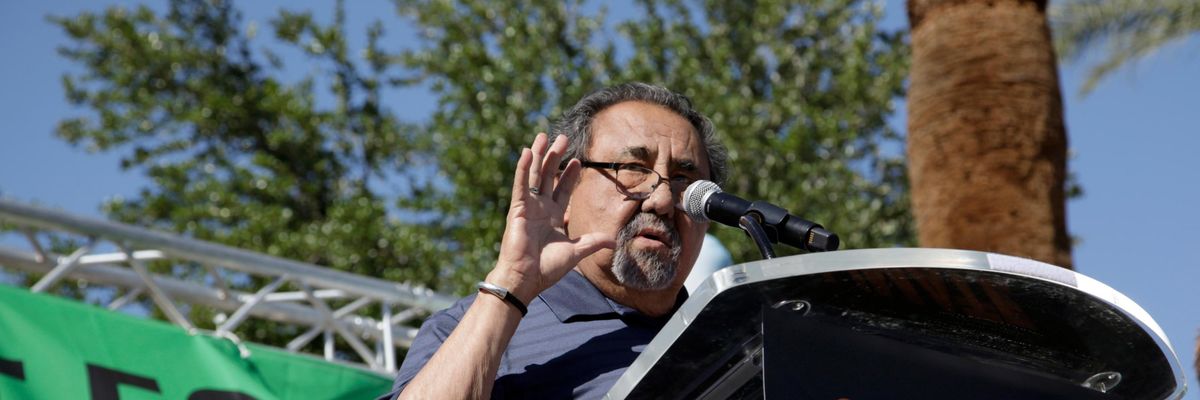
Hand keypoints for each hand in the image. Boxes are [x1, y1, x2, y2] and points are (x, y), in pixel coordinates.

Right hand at [487, 133, 614, 303]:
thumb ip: (593, 242)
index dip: (570, 174)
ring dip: (540, 155)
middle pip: (548, 176)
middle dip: (556, 157)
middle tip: (563, 138)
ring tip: (544, 136)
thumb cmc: (546, 268)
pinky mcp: (517, 208)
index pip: (563, 189)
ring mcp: (528, 206)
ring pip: (534, 174)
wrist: (526, 279)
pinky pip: (521, 184)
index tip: (577, 160)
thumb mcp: (575, 252)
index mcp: (553, 217)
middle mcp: (540, 208)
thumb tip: (614, 240)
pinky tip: (528, 151)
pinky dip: (524, 168)